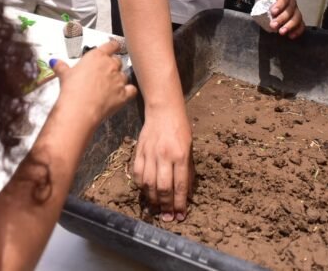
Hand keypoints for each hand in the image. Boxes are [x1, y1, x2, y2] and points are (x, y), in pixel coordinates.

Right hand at [52, 39, 136, 126]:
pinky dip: (129, 91)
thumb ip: (61, 66)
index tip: (114, 47)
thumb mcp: (64, 75)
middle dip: (113, 66)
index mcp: (97, 56)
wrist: (80, 109)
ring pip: (125, 75)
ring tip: (110, 86)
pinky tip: (124, 93)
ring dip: (120, 79)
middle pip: (118, 61)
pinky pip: (132, 90)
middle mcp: (110, 65)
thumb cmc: (72, 90)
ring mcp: (119, 79)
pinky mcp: (124, 94)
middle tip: (105, 73)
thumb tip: (55, 62)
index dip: (113, 46)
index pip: (111, 45)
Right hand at [131, 106, 193, 220]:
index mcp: (180, 155)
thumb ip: (187, 170)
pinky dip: (142, 187)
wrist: (163, 111)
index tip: (181, 215)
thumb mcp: (190, 149)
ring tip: (157, 208)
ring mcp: (150, 154)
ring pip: (149, 184)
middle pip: (163, 188)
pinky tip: (146, 193)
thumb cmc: (180, 129)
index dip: (180, 203)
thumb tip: (185, 193)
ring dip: (153, 199)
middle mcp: (164, 156)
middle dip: (166, 206)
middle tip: (168, 217)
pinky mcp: (139, 152)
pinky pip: (138, 174)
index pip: (180, 185)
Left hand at [261, 0, 304, 37]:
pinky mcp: (299, 19)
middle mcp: (292, 3)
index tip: (272, 12)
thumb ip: (262, 5)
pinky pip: (301, 25)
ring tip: (281, 32)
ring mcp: (297, 11)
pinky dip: (297, 31)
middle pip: (290, 10)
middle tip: (273, 25)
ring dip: (289, 26)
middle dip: (282, 19)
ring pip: (297, 18)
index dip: (279, 6)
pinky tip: (291, 36)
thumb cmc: (271, 1)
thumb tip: (256, 14)